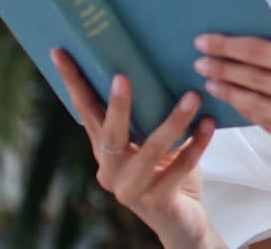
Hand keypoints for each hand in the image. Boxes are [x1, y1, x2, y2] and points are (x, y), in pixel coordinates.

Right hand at [50, 48, 220, 246]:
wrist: (183, 220)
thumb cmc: (167, 171)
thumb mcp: (152, 141)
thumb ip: (148, 115)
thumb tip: (155, 64)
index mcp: (104, 149)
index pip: (85, 110)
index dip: (73, 82)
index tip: (61, 51)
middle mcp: (110, 170)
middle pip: (110, 132)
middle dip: (117, 105)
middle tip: (122, 76)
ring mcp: (131, 190)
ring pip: (151, 150)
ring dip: (173, 121)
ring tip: (193, 96)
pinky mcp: (157, 203)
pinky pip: (180, 168)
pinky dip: (198, 144)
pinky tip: (209, 124)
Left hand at [193, 34, 270, 161]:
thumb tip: (253, 51)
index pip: (258, 53)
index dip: (227, 46)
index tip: (205, 41)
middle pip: (250, 80)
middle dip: (221, 69)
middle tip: (199, 62)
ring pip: (254, 107)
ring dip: (229, 93)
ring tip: (212, 82)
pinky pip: (269, 127)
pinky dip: (251, 114)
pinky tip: (239, 104)